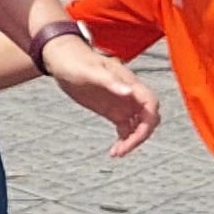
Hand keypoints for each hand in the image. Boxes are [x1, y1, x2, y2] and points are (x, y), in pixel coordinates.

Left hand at [42, 35, 155, 155]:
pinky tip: (114, 150)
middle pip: (148, 119)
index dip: (148, 124)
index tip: (135, 138)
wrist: (63, 60)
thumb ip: (111, 82)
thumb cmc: (76, 62)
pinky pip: (126, 129)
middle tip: (122, 150)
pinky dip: (124, 140)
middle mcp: (130, 94)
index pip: (151, 106)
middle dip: (140, 136)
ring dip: (132, 141)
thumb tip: (130, 92)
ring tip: (116, 153)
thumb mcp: (91, 72)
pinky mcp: (114, 110)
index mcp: (130, 83)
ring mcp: (123, 103)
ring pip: (139, 126)